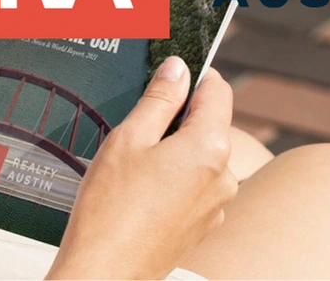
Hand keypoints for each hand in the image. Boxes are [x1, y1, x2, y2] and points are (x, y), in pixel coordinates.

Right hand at [47, 58, 236, 280]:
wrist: (104, 274)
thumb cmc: (110, 209)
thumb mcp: (129, 139)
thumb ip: (160, 99)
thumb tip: (178, 68)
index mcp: (211, 147)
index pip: (218, 90)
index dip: (195, 75)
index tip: (170, 73)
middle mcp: (224, 175)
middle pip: (210, 124)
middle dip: (178, 117)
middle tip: (138, 123)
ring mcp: (216, 204)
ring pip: (201, 156)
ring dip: (175, 149)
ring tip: (133, 162)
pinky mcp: (203, 225)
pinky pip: (195, 185)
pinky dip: (174, 178)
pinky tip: (140, 189)